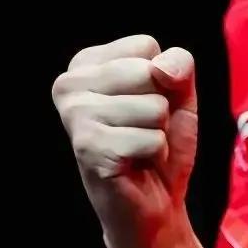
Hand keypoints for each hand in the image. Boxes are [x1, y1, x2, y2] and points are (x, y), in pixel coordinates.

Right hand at [51, 34, 198, 246]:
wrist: (155, 201)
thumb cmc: (162, 140)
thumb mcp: (178, 91)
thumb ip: (179, 64)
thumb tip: (160, 69)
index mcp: (86, 63)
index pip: (145, 46)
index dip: (163, 78)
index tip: (145, 102)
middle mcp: (69, 85)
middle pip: (149, 72)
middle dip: (162, 105)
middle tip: (143, 128)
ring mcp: (75, 117)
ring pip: (154, 107)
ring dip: (158, 132)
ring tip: (138, 146)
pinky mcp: (88, 149)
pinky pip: (151, 139)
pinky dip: (155, 153)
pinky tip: (134, 164)